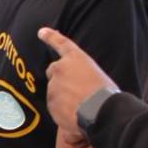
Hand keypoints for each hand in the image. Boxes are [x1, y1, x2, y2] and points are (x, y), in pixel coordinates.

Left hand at [38, 27, 120, 147]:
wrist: (102, 112)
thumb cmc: (107, 94)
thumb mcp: (97, 77)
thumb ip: (81, 76)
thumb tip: (75, 89)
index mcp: (75, 58)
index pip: (61, 43)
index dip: (50, 37)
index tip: (41, 32)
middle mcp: (60, 68)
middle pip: (53, 72)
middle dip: (59, 80)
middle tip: (76, 91)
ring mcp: (53, 85)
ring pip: (54, 92)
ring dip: (63, 98)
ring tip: (82, 107)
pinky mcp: (50, 101)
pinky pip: (55, 107)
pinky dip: (62, 111)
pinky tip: (76, 116)